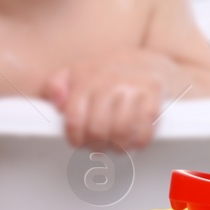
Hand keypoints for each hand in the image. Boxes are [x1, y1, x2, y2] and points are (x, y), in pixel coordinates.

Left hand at [42, 50, 185, 149]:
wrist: (149, 61)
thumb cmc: (108, 73)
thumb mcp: (77, 72)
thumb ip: (56, 85)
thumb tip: (55, 102)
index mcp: (86, 77)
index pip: (74, 118)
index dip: (75, 138)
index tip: (79, 144)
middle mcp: (109, 79)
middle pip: (98, 129)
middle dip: (97, 146)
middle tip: (100, 148)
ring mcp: (133, 85)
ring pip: (121, 131)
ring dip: (119, 147)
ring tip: (117, 147)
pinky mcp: (154, 91)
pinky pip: (146, 128)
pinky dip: (140, 142)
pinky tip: (136, 141)